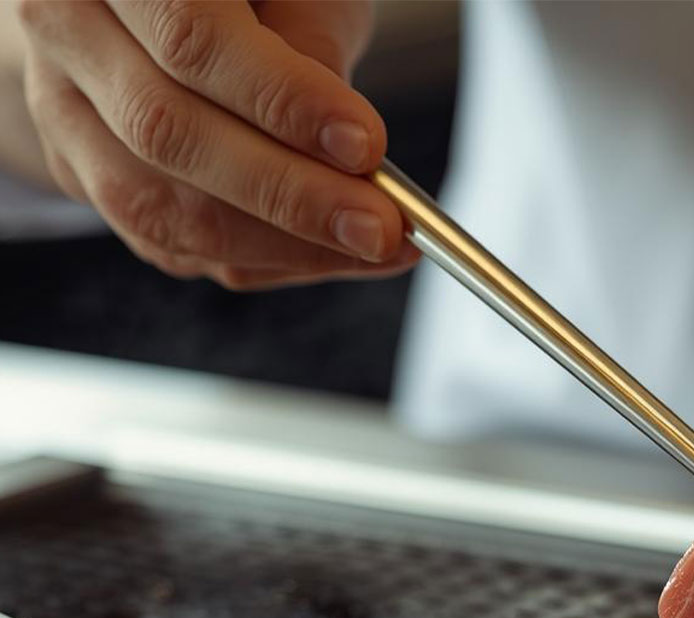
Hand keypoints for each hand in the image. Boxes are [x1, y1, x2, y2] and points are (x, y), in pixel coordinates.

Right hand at [17, 0, 416, 288]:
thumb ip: (310, 42)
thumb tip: (348, 152)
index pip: (192, 40)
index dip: (282, 101)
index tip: (365, 147)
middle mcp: (64, 31)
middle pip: (167, 134)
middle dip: (288, 193)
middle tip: (379, 224)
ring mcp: (61, 109)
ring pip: (158, 207)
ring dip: (278, 244)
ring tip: (370, 246)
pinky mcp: (82, 172)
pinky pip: (168, 241)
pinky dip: (258, 258)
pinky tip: (328, 254)